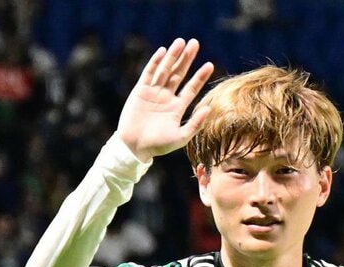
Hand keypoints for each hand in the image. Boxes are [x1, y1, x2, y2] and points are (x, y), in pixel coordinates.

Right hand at [117, 38, 214, 161]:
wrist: (134, 147)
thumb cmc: (158, 145)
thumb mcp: (181, 137)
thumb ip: (195, 124)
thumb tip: (208, 108)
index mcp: (177, 107)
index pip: (192, 88)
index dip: (200, 76)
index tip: (209, 64)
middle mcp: (167, 97)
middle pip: (179, 73)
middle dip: (187, 59)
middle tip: (195, 43)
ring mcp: (153, 92)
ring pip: (165, 70)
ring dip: (172, 56)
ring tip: (181, 41)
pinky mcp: (140, 90)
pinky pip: (149, 73)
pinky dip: (155, 62)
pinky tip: (162, 51)